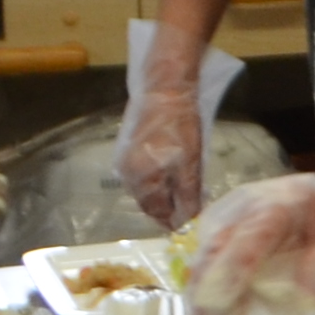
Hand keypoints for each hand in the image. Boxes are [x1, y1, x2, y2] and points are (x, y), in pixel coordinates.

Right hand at [119, 86, 205, 227]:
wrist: (162, 90)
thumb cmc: (178, 126)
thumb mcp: (190, 163)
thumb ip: (188, 194)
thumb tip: (189, 218)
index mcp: (140, 180)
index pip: (155, 211)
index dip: (172, 220)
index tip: (188, 223)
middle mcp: (126, 174)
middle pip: (147, 201)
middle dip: (167, 207)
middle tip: (188, 207)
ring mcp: (123, 160)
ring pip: (144, 187)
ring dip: (162, 193)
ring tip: (183, 191)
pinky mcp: (126, 148)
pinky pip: (141, 173)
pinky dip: (155, 179)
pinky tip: (170, 173)